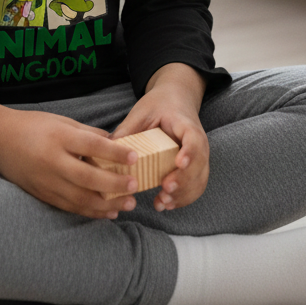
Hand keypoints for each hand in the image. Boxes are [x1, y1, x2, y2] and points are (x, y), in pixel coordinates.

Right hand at [0, 109, 141, 219]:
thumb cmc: (33, 126)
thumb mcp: (61, 121)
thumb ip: (88, 133)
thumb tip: (115, 143)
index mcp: (58, 137)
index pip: (91, 146)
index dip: (115, 153)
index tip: (134, 157)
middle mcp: (52, 161)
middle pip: (88, 177)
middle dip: (114, 184)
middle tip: (135, 185)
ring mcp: (46, 181)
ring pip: (81, 198)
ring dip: (107, 204)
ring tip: (128, 203)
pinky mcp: (42, 195)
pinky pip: (70, 207)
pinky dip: (91, 211)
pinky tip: (108, 211)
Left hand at [111, 63, 209, 211]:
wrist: (176, 100)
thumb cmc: (159, 105)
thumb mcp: (142, 111)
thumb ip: (128, 129)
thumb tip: (106, 148)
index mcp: (186, 125)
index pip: (194, 140)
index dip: (190, 153)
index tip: (178, 163)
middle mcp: (198, 143)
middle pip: (199, 165)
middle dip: (183, 181)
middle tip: (164, 189)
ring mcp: (199, 157)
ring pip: (198, 180)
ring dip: (183, 195)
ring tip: (162, 202)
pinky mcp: (195, 168)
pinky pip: (194, 187)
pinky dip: (182, 199)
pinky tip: (165, 204)